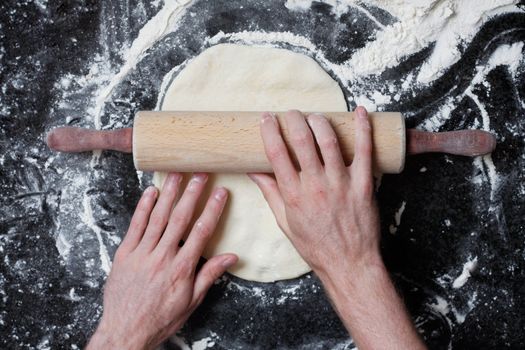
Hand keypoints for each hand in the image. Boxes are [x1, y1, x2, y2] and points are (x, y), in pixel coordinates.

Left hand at [87, 173, 237, 349]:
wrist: (125, 331)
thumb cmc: (160, 318)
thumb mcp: (191, 301)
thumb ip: (210, 276)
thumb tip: (231, 258)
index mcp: (181, 269)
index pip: (201, 232)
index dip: (212, 209)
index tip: (220, 193)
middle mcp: (162, 256)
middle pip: (180, 218)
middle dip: (192, 193)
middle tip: (200, 174)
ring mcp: (142, 253)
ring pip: (157, 217)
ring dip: (169, 194)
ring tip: (176, 174)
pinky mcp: (125, 254)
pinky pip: (135, 226)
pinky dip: (143, 207)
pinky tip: (150, 192)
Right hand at [250, 108, 425, 348]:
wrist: (349, 263)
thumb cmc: (316, 246)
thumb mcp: (285, 222)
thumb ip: (271, 193)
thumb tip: (254, 172)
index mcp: (294, 195)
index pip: (276, 153)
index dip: (269, 130)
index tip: (266, 118)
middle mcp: (316, 185)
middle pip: (302, 139)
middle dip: (294, 118)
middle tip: (291, 113)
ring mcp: (341, 183)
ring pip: (329, 140)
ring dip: (319, 120)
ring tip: (314, 115)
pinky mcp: (363, 184)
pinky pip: (365, 150)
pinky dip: (363, 128)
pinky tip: (360, 112)